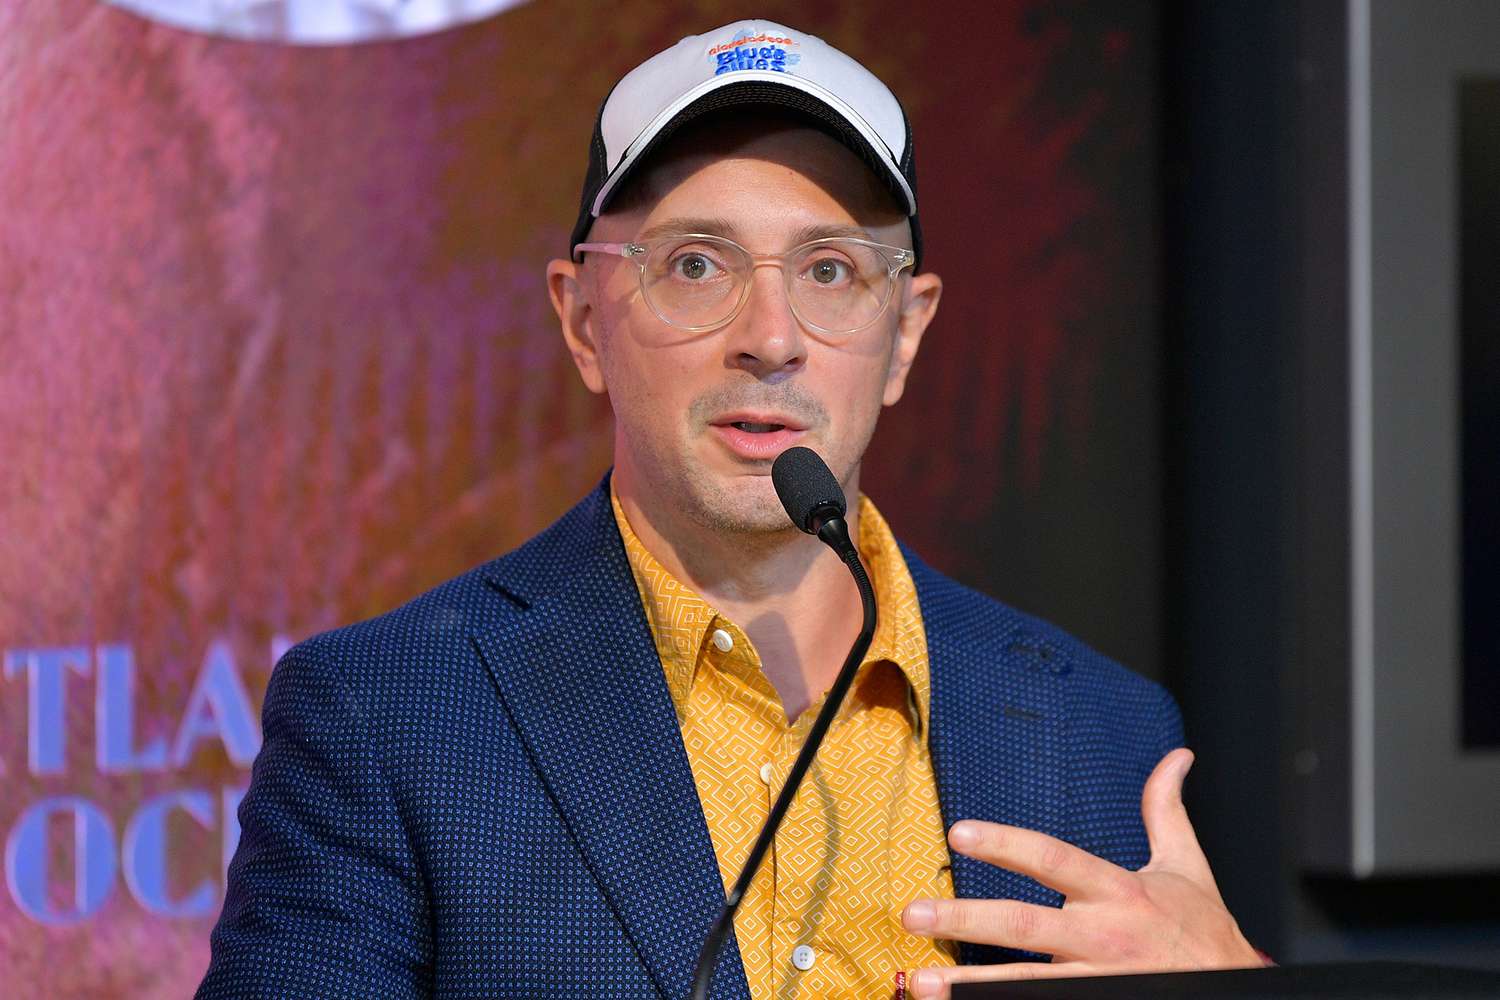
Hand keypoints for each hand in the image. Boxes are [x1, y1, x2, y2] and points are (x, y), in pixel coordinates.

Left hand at [900, 749, 1260, 998]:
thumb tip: (1178, 756)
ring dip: (971, 986)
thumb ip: (1166, 810)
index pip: (1053, 859)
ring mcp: (1099, 979)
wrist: (1242, 992)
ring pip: (1028, 983)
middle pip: (1026, 925)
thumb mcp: (1188, 866)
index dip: (1007, 844)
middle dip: (965, 920)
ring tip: (921, 984)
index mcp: (1119, 892)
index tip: (959, 832)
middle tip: (912, 915)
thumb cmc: (1205, 931)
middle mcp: (1104, 936)